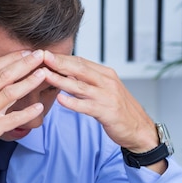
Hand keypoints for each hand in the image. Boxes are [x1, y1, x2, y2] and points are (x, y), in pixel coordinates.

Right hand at [0, 49, 45, 182]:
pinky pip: (13, 118)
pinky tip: (39, 107)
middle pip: (5, 75)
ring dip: (29, 82)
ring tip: (43, 74)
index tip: (26, 52)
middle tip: (40, 55)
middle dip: (25, 63)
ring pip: (11, 92)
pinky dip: (27, 112)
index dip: (12, 57)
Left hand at [42, 51, 159, 152]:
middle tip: (42, 56)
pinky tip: (59, 99)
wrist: (139, 129)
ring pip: (80, 86)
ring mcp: (106, 96)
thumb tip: (65, 74)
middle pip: (79, 69)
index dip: (62, 58)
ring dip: (60, 80)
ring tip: (45, 75)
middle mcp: (107, 82)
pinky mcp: (106, 112)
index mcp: (105, 74)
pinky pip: (86, 106)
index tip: (45, 53)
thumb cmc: (119, 110)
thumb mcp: (103, 90)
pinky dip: (72, 103)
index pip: (80, 62)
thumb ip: (86, 82)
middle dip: (59, 62)